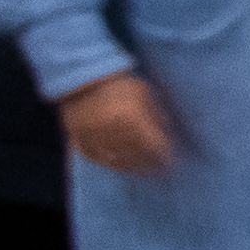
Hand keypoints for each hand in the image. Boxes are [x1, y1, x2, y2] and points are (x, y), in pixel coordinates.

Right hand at [57, 71, 175, 176]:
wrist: (82, 78)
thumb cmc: (120, 84)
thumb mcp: (145, 93)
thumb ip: (157, 115)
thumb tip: (168, 134)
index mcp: (132, 119)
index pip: (154, 146)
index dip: (164, 157)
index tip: (171, 164)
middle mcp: (113, 131)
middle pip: (137, 156)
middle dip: (150, 165)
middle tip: (159, 172)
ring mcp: (93, 137)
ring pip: (116, 160)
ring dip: (131, 168)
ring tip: (142, 172)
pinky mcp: (78, 138)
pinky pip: (95, 157)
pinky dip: (109, 163)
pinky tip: (119, 166)